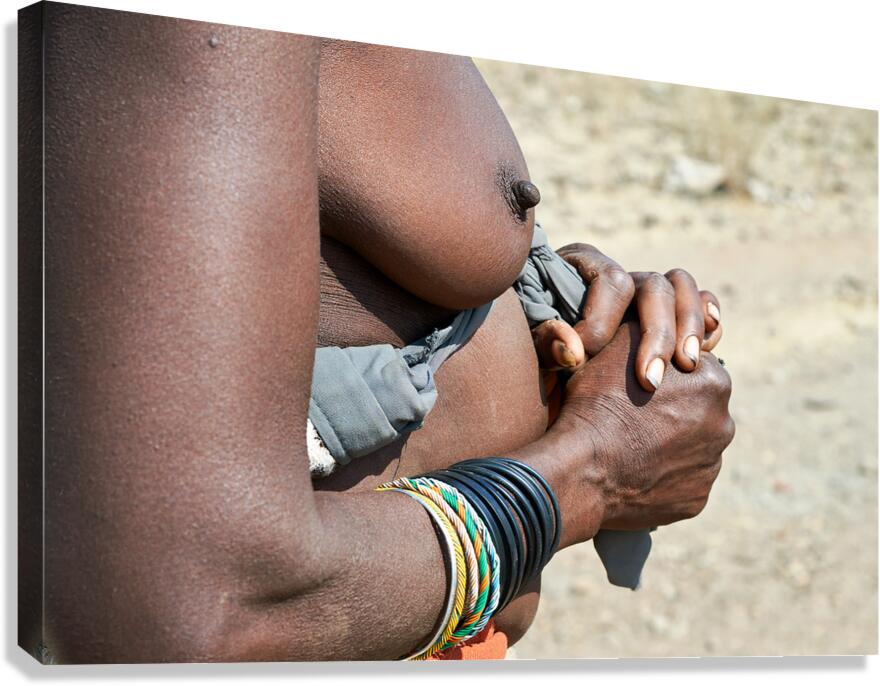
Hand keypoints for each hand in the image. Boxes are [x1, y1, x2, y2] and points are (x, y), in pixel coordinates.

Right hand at [520, 320, 733, 548]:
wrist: (582, 469)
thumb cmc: (596, 402)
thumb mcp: (618, 345)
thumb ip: (649, 330)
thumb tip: (659, 323)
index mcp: (713, 380)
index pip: (691, 369)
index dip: (662, 372)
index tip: (637, 382)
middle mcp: (723, 423)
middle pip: (697, 410)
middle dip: (673, 410)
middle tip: (632, 415)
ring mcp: (712, 466)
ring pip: (691, 447)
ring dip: (670, 444)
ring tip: (630, 445)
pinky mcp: (698, 500)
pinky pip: (682, 482)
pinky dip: (664, 478)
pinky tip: (635, 473)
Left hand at [531, 243, 721, 391]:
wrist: (541, 377)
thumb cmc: (526, 354)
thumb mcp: (525, 345)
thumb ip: (544, 342)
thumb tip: (572, 350)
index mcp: (581, 267)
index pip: (609, 282)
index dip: (601, 320)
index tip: (583, 360)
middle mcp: (618, 275)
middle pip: (654, 286)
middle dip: (657, 332)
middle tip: (651, 379)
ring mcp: (645, 293)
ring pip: (682, 289)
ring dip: (690, 325)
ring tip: (687, 365)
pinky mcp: (667, 316)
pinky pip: (699, 306)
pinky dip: (707, 322)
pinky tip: (707, 348)